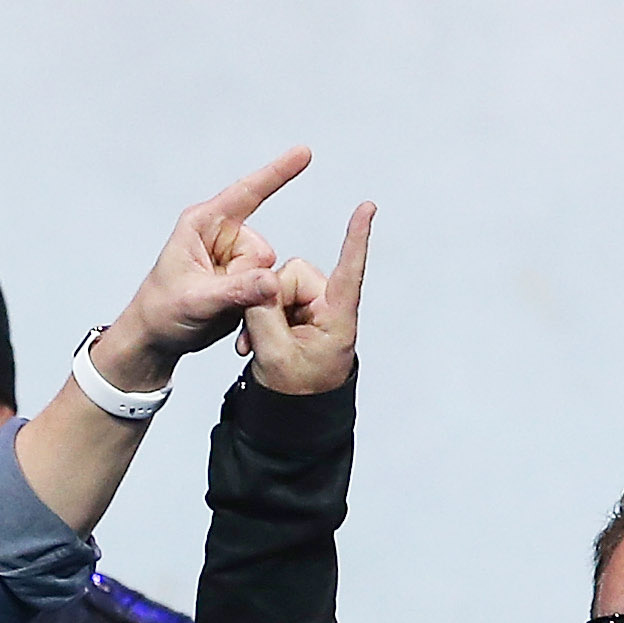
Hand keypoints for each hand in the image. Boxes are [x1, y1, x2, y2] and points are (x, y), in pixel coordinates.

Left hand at [86, 148, 310, 394]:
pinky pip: (266, 289)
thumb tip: (271, 281)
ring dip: (251, 296)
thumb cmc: (161, 311)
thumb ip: (236, 291)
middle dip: (249, 280)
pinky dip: (254, 306)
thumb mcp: (197, 301)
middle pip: (263, 251)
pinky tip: (231, 313)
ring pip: (268, 273)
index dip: (277, 173)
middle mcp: (222, 236)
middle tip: (218, 298)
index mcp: (203, 224)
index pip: (247, 193)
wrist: (156, 337)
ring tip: (219, 306)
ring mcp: (233, 258)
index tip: (303, 153)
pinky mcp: (242, 279)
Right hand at [240, 202, 374, 396]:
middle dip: (268, 301)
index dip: (357, 238)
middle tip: (256, 341)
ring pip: (277, 285)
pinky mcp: (298, 313)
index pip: (349, 272)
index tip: (368, 208)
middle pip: (291, 275)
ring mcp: (312, 309)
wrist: (293, 415)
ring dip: (261, 314)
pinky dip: (260, 318)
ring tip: (256, 347)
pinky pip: (272, 297)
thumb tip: (259, 282)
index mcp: (337, 319)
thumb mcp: (275, 357)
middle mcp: (328, 308)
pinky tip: (255, 343)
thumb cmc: (296, 394)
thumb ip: (264, 314)